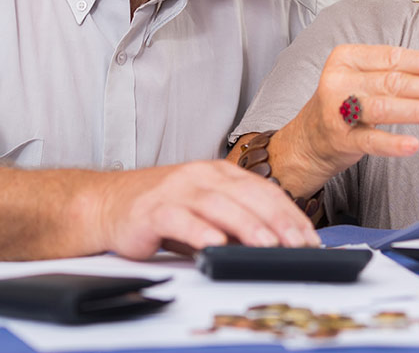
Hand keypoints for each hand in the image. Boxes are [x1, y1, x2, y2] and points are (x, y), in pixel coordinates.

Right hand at [92, 160, 318, 258]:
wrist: (108, 205)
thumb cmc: (162, 209)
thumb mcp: (207, 212)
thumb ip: (237, 222)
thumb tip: (278, 244)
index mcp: (220, 173)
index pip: (265, 191)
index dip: (290, 214)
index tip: (310, 238)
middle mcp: (202, 176)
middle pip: (248, 195)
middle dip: (278, 221)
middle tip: (298, 244)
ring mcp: (178, 190)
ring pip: (220, 205)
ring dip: (247, 226)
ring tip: (268, 244)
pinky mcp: (154, 209)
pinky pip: (182, 219)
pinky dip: (201, 232)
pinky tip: (216, 245)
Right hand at [268, 44, 418, 195]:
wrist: (308, 139)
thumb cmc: (345, 104)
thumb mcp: (365, 79)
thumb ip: (398, 74)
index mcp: (347, 57)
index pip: (392, 57)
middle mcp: (339, 80)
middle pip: (392, 81)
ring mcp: (336, 110)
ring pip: (384, 107)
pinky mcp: (339, 139)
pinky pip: (370, 140)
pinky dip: (393, 143)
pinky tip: (413, 144)